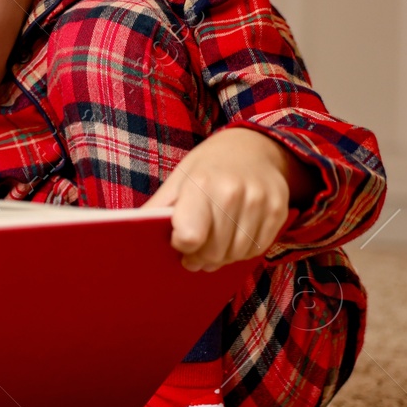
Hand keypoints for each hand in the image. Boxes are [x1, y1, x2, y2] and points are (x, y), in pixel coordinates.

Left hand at [144, 128, 315, 270]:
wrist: (254, 146)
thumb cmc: (207, 167)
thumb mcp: (179, 179)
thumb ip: (159, 207)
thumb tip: (127, 232)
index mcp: (201, 184)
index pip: (190, 235)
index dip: (181, 245)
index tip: (178, 241)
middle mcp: (233, 192)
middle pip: (213, 251)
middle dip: (199, 259)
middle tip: (192, 258)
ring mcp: (260, 201)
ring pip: (236, 254)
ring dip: (221, 259)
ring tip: (211, 250)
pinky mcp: (279, 210)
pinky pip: (257, 249)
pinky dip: (242, 252)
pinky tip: (232, 241)